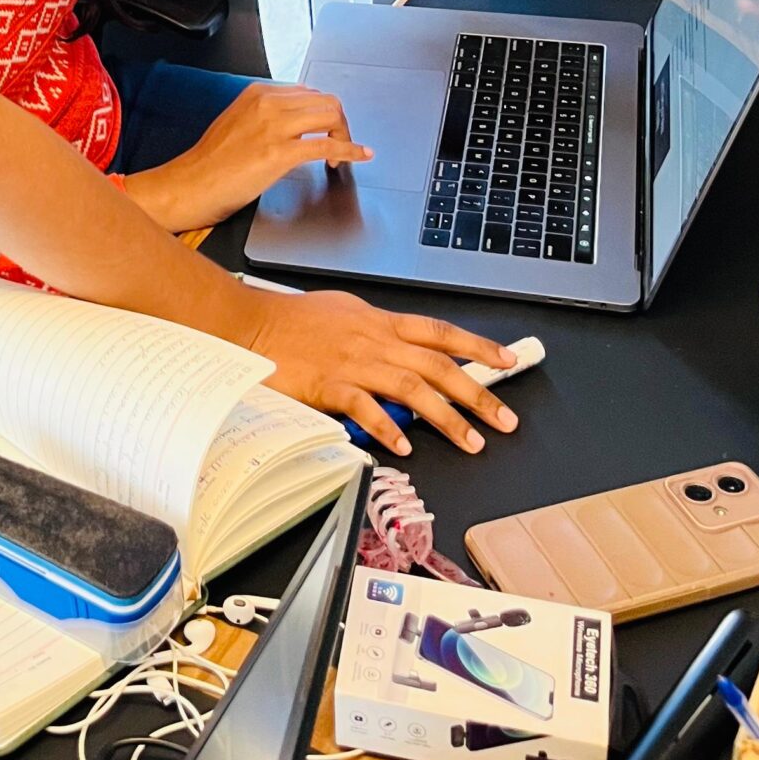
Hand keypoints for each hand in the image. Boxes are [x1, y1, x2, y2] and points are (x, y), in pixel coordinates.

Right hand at [122, 82, 371, 231]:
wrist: (192, 183)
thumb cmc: (210, 162)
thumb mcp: (237, 123)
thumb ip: (265, 116)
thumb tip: (292, 123)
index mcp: (258, 94)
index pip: (308, 92)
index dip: (323, 111)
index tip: (328, 126)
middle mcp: (268, 104)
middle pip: (325, 100)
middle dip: (340, 121)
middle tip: (339, 140)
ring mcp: (274, 127)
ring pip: (330, 116)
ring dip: (344, 134)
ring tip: (341, 153)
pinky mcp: (280, 153)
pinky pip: (326, 146)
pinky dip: (349, 150)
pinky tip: (358, 156)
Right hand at [247, 288, 517, 454]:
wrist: (251, 325)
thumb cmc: (293, 320)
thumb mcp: (344, 313)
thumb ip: (376, 332)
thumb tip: (402, 348)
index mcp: (379, 322)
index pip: (439, 332)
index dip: (477, 345)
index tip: (507, 361)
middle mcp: (373, 340)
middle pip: (437, 365)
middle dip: (477, 393)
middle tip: (505, 420)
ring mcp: (353, 363)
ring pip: (412, 388)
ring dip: (446, 417)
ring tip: (471, 441)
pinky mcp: (329, 385)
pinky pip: (366, 408)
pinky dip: (388, 428)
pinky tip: (404, 446)